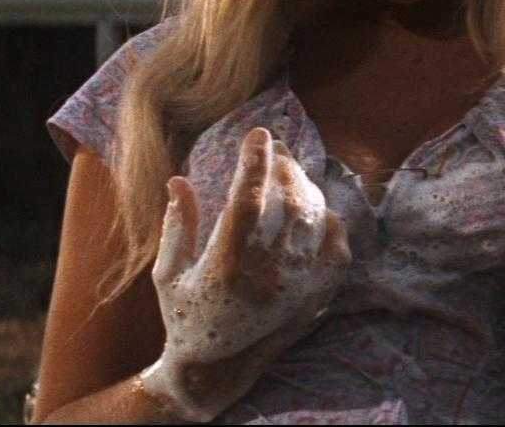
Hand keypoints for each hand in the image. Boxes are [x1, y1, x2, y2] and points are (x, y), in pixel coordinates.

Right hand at [138, 127, 351, 421]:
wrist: (218, 370)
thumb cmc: (184, 316)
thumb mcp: (167, 273)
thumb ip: (177, 225)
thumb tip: (179, 179)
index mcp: (225, 267)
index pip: (247, 202)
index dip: (255, 162)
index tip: (258, 133)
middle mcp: (267, 276)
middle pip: (288, 202)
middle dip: (284, 165)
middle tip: (273, 148)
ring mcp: (297, 287)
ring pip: (315, 219)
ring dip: (305, 186)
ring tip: (289, 171)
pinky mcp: (316, 296)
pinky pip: (336, 247)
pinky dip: (329, 220)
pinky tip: (313, 208)